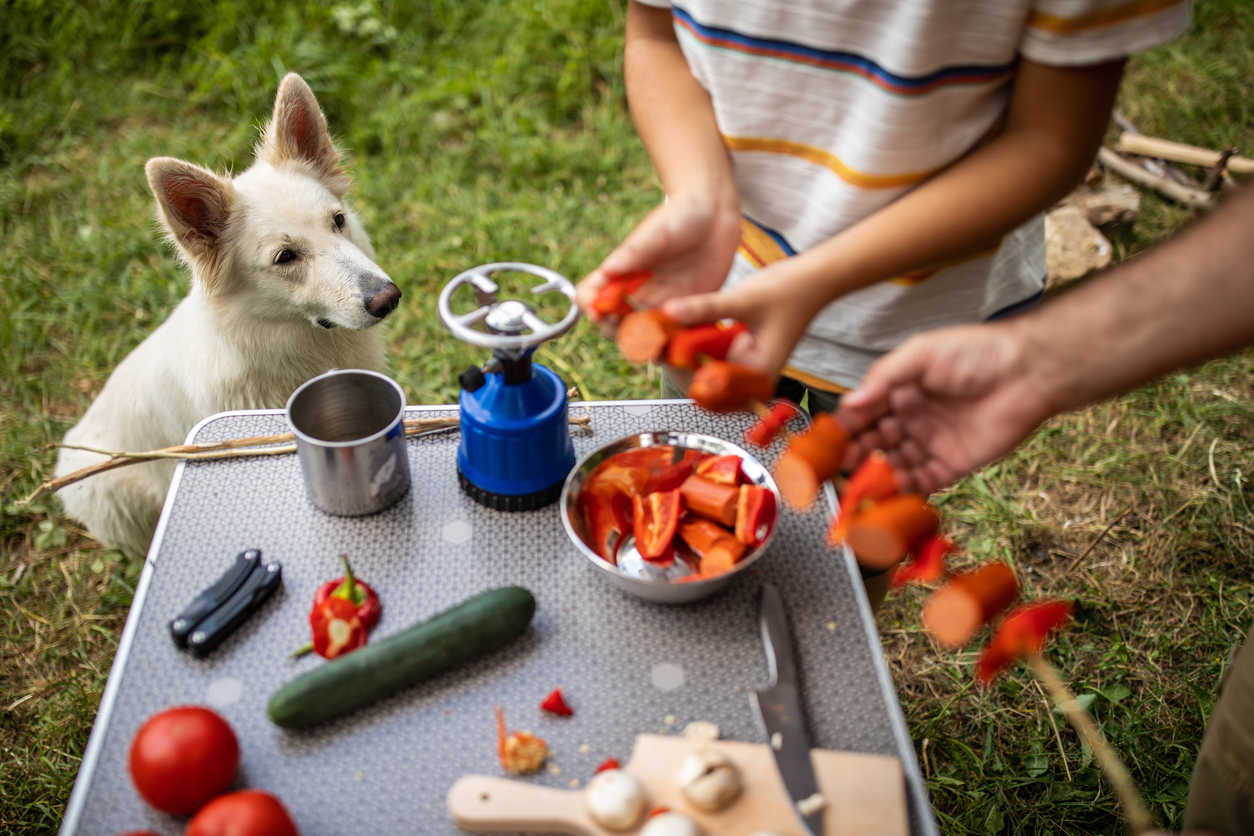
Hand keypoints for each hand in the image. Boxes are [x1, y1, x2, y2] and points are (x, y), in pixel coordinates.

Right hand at [576, 188, 740, 337]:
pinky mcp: (689, 313)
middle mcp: (636, 295)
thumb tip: (608, 270)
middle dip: (621, 335)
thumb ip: (633, 252)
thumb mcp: (656, 231)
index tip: (599, 312)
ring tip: (662, 346)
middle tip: (637, 333)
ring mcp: (662, 307)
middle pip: (616, 327)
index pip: (592, 298)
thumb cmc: (680, 214)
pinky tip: (688, 346)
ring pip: (647, 340)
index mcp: (620, 275)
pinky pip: (679, 338)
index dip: (591, 308)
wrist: (716, 214)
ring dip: (651, 348)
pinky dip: (680, 347)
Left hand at [658, 256, 829, 379]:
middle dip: (676, 361)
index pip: (709, 388)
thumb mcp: (745, 298)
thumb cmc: (792, 291)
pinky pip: (707, 357)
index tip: (660, 347)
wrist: (814, 280)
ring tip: (657, 330)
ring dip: (680, 352)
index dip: (681, 370)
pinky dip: (691, 344)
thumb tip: (670, 312)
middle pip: (701, 382)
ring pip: (701, 370)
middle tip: (651, 336)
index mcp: (758, 375)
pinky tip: (674, 326)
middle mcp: (750, 379)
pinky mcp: (738, 355)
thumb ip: (707, 307)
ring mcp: (743, 367)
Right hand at [834, 322, 1055, 493]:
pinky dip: (904, 489)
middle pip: (875, 441)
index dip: (846, 427)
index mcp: (901, 389)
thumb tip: (851, 401)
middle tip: (840, 465)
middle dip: (856, 453)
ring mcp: (931, 442)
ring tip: (860, 482)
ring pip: (894, 464)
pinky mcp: (953, 464)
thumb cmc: (977, 352)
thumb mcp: (921, 353)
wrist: (1027, 372)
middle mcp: (912, 417)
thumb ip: (884, 376)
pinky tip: (888, 492)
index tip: (828, 440)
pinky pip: (922, 481)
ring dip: (876, 473)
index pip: (864, 412)